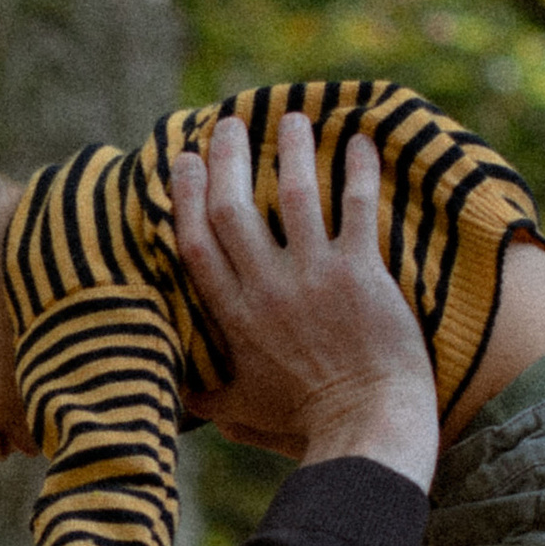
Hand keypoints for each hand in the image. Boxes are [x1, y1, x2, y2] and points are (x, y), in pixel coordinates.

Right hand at [170, 112, 437, 484]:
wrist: (368, 428)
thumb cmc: (304, 424)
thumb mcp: (240, 413)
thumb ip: (205, 398)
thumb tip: (176, 398)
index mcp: (234, 316)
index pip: (196, 242)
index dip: (187, 195)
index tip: (186, 161)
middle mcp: (267, 288)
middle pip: (233, 207)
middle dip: (228, 158)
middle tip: (230, 124)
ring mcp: (315, 276)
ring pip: (293, 194)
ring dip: (292, 149)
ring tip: (294, 118)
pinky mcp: (361, 273)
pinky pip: (356, 207)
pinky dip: (359, 170)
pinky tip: (360, 142)